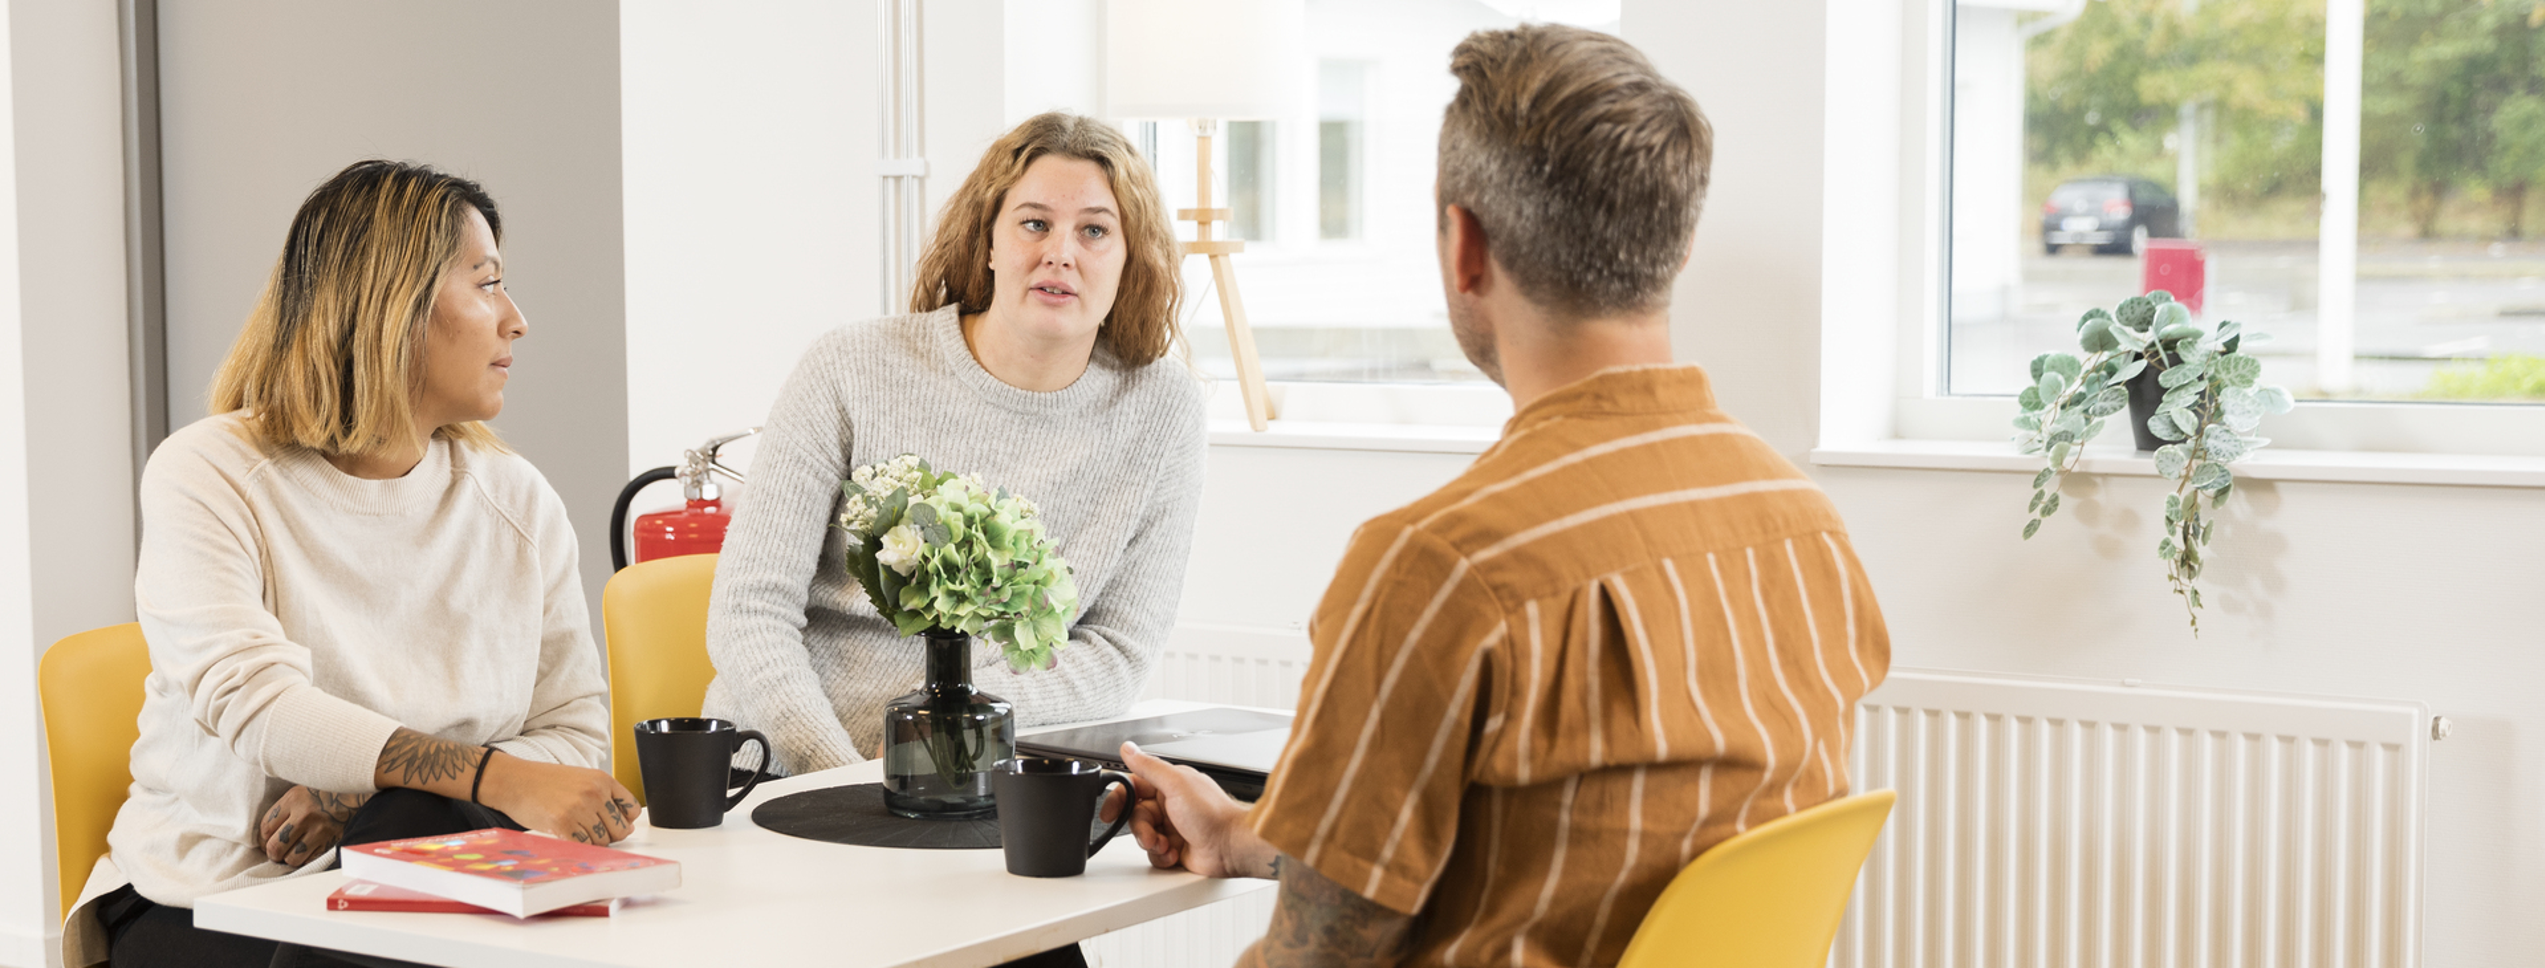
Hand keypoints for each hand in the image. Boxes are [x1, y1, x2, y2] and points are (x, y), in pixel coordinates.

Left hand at [258, 785, 362, 865]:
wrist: (357, 789)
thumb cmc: (325, 790)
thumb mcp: (300, 791)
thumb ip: (283, 809)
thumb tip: (266, 834)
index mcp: (294, 799)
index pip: (265, 828)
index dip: (262, 839)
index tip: (266, 840)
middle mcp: (305, 816)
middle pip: (275, 847)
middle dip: (272, 852)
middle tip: (276, 851)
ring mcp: (320, 830)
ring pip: (292, 858)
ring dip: (289, 858)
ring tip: (291, 852)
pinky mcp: (332, 840)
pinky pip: (311, 860)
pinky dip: (306, 859)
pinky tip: (307, 851)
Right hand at [475, 753, 643, 844]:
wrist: (514, 780)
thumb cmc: (544, 781)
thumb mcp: (581, 778)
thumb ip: (604, 796)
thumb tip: (626, 824)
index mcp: (603, 780)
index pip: (632, 809)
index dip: (626, 821)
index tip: (617, 824)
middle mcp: (595, 793)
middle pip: (620, 828)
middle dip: (611, 835)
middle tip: (595, 833)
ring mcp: (580, 809)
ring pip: (602, 840)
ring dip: (594, 842)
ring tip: (579, 832)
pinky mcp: (563, 824)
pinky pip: (584, 845)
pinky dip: (580, 846)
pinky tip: (570, 837)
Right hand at [1118, 742, 1277, 878]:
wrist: (1231, 847)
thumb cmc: (1213, 814)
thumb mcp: (1176, 784)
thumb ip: (1148, 766)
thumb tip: (1127, 748)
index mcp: (1169, 785)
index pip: (1133, 788)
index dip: (1118, 800)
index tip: (1108, 813)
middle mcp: (1170, 805)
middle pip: (1136, 816)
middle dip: (1141, 828)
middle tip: (1151, 834)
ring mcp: (1172, 827)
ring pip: (1143, 836)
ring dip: (1151, 843)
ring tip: (1166, 845)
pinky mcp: (1175, 848)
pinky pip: (1154, 853)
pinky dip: (1161, 856)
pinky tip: (1174, 854)